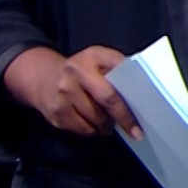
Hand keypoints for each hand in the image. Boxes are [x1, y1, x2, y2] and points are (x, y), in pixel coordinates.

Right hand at [3, 46, 141, 139]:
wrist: (41, 77)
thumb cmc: (81, 70)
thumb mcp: (99, 60)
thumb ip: (117, 69)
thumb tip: (141, 90)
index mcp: (93, 56)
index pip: (119, 72)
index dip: (133, 90)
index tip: (146, 110)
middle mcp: (76, 72)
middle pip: (107, 99)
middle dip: (123, 117)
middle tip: (134, 131)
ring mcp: (63, 93)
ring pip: (95, 119)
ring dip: (106, 125)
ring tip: (108, 123)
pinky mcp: (56, 112)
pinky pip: (82, 129)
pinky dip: (91, 129)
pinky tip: (91, 123)